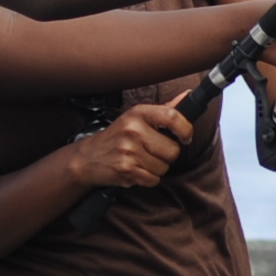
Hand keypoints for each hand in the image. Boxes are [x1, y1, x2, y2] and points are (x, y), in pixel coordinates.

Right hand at [68, 102, 192, 191]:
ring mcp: (129, 151)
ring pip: (164, 167)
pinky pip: (153, 180)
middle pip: (173, 150)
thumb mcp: (137, 118)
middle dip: (166, 155)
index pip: (172, 116)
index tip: (185, 137)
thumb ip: (164, 109)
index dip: (185, 129)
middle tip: (152, 152)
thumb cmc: (118, 137)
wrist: (88, 158)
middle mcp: (133, 130)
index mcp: (138, 113)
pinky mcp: (126, 170)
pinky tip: (136, 170)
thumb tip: (187, 95)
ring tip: (141, 161)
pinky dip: (148, 179)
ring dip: (156, 168)